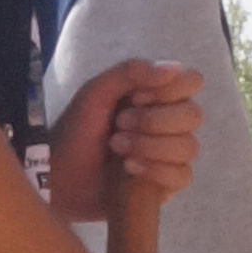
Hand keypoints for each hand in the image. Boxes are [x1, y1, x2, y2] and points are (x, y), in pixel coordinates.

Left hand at [45, 58, 200, 220]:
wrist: (57, 177)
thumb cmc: (74, 132)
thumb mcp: (95, 93)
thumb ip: (130, 72)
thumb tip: (174, 69)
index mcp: (155, 97)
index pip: (192, 82)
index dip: (171, 89)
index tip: (138, 97)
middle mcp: (169, 124)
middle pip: (194, 115)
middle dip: (154, 121)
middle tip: (120, 124)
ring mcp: (170, 155)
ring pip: (189, 146)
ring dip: (150, 145)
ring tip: (117, 148)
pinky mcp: (168, 184)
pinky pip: (182, 175)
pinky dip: (155, 170)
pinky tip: (130, 169)